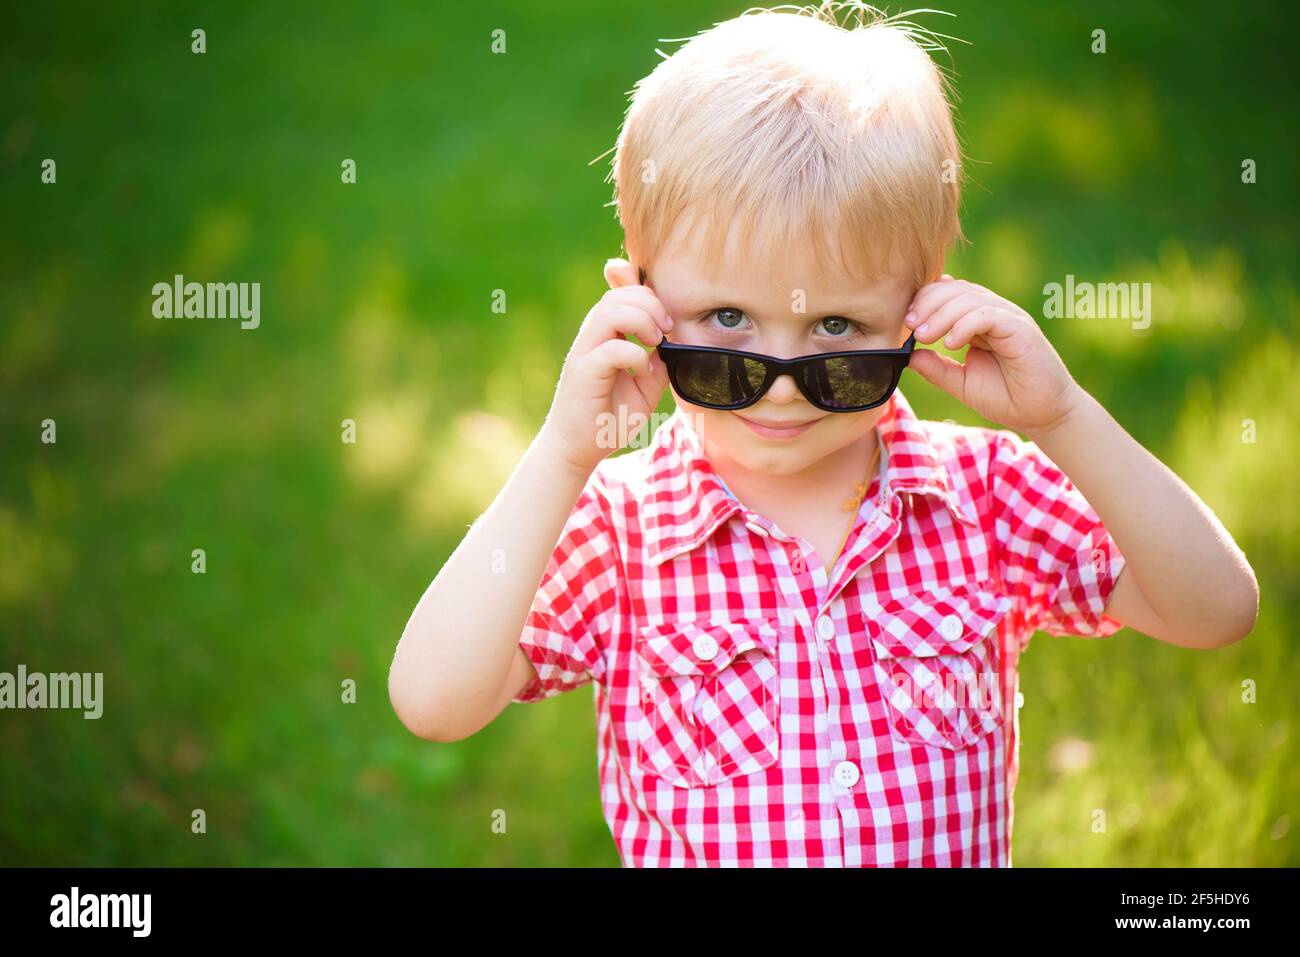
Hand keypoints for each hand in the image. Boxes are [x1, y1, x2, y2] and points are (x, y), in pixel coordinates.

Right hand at [539, 258, 671, 474]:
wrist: (579, 449)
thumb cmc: (609, 419)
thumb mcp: (645, 388)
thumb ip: (657, 362)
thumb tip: (672, 343)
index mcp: (604, 335)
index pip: (621, 294)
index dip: (647, 294)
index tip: (667, 323)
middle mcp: (591, 338)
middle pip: (617, 295)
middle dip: (649, 304)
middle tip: (665, 331)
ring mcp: (584, 353)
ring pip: (610, 311)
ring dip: (641, 321)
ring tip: (654, 344)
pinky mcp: (583, 372)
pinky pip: (612, 348)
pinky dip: (636, 356)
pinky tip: (643, 372)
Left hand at [903, 275, 1084, 436]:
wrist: (1042, 414)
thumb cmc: (1006, 397)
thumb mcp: (960, 382)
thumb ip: (936, 368)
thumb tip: (908, 355)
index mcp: (978, 321)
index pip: (948, 294)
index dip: (924, 301)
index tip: (906, 323)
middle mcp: (994, 313)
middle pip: (956, 289)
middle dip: (928, 303)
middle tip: (910, 325)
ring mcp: (1009, 318)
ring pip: (970, 298)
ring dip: (942, 314)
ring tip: (925, 336)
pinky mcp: (1021, 329)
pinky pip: (989, 314)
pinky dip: (965, 324)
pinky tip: (950, 343)